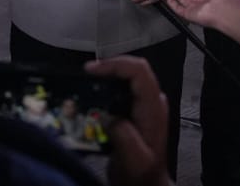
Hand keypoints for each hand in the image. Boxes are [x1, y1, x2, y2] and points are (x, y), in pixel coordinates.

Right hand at [85, 57, 170, 185]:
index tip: (93, 70)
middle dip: (108, 67)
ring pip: (127, 78)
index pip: (139, 71)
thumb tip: (108, 116)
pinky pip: (121, 90)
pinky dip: (105, 88)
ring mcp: (145, 105)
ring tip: (86, 81)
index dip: (116, 64)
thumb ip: (123, 134)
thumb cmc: (142, 175)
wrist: (145, 185)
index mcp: (153, 109)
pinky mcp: (135, 111)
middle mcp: (152, 102)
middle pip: (133, 69)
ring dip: (106, 76)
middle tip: (86, 73)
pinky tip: (92, 95)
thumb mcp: (133, 159)